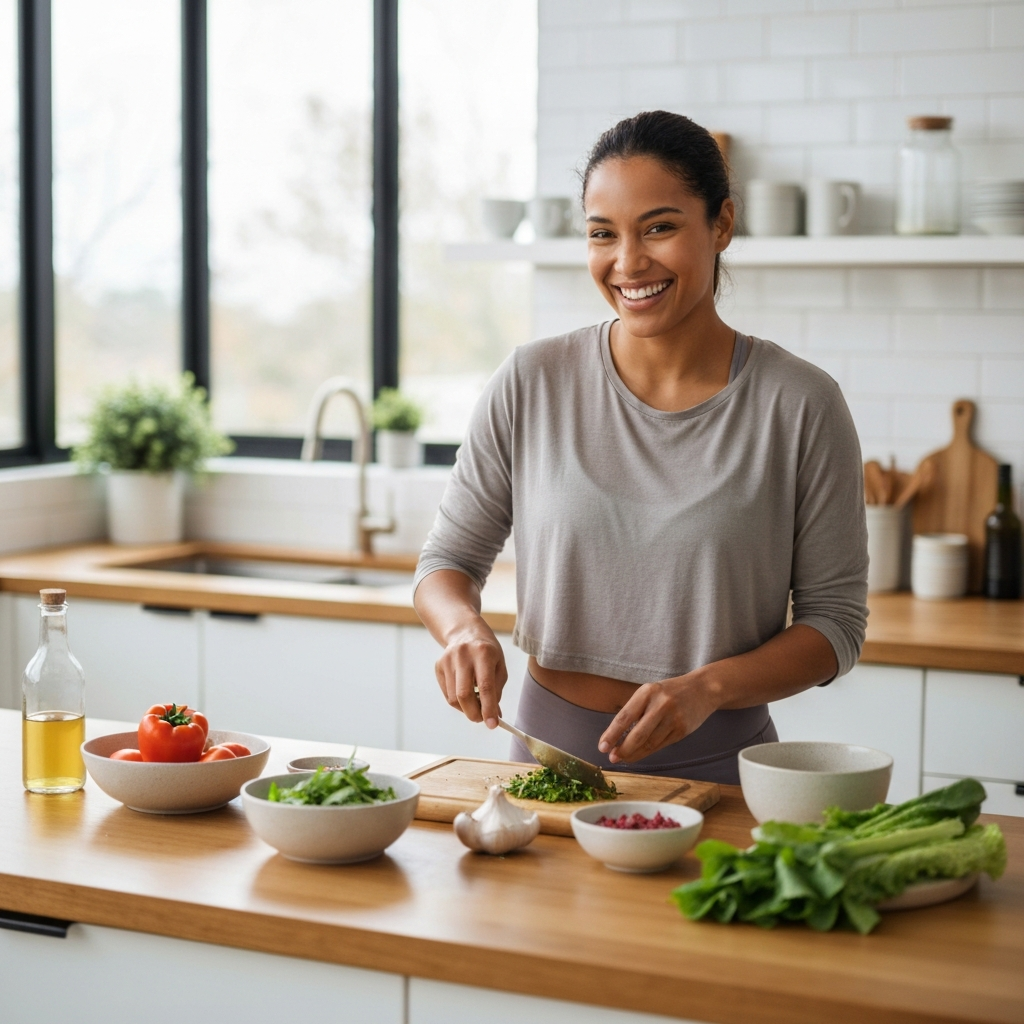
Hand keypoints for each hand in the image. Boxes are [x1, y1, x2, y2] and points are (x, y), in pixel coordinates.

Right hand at [435, 624, 507, 727]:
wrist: (465, 632)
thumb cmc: (487, 652)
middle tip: (482, 719)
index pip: (485, 686)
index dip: (488, 708)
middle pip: (464, 695)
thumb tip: (493, 716)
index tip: (493, 724)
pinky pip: (447, 694)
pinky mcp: (438, 666)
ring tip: (476, 703)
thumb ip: (497, 691)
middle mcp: (463, 655)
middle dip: (474, 714)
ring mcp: (447, 660)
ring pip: (454, 698)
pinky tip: (466, 692)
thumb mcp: (499, 666)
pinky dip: (458, 701)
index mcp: (483, 653)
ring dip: (466, 708)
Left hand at [597, 671, 718, 762]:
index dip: (612, 734)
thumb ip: (635, 710)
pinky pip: (661, 745)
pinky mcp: (682, 730)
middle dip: (623, 749)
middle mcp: (661, 704)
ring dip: (634, 754)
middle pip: (638, 734)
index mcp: (648, 692)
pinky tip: (639, 754)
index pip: (625, 716)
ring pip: (649, 743)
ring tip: (623, 758)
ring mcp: (673, 718)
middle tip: (612, 757)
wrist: (703, 689)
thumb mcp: (651, 692)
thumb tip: (615, 735)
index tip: (602, 746)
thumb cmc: (670, 692)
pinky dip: (647, 752)